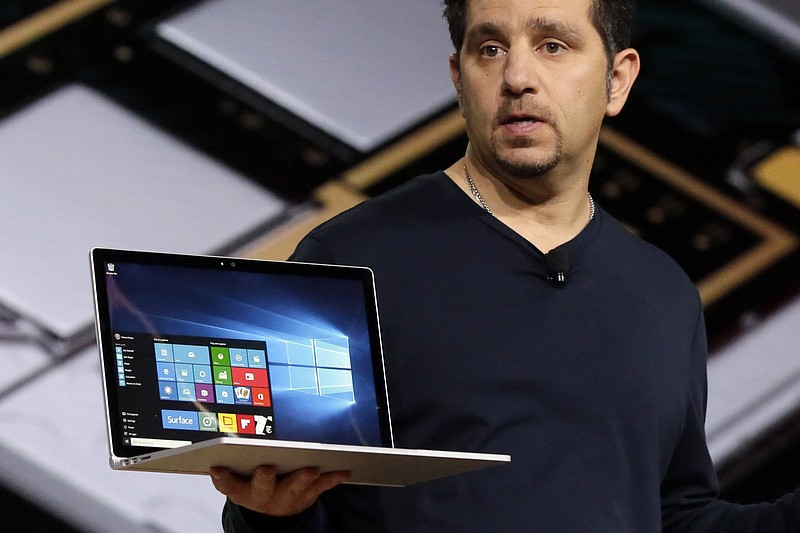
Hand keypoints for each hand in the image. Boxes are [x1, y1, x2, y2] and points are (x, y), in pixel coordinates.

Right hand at [210, 465, 350, 516]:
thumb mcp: (239, 480)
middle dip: (264, 478)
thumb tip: (218, 453)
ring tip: (310, 469)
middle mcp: (264, 496)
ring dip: (302, 478)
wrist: (277, 512)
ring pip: (294, 487)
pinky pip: (321, 487)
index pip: (228, 485)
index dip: (222, 478)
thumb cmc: (257, 486)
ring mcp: (287, 497)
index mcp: (243, 490)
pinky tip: (343, 471)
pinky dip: (332, 478)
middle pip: (262, 487)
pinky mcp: (308, 495)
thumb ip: (230, 468)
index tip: (217, 467)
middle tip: (266, 468)